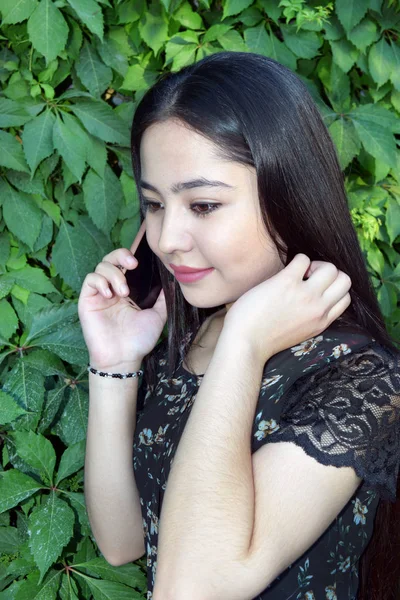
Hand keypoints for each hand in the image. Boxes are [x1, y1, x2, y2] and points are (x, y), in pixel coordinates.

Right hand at [78, 247, 166, 370]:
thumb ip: (164, 299)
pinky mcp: (87, 301)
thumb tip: (173, 282)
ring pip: (100, 267)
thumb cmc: (139, 340)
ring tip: (123, 292)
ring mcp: (98, 295)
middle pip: (110, 259)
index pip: (124, 264)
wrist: (124, 358)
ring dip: (114, 274)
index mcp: (125, 291)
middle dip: (120, 256)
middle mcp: (111, 290)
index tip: (140, 260)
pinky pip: (89, 280)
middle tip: (132, 265)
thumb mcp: (157, 316)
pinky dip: (100, 282)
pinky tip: (110, 294)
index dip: (128, 256)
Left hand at [223, 254, 351, 362]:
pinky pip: (303, 258)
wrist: (245, 343)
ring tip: (298, 274)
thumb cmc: (263, 338)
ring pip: (331, 268)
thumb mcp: (298, 332)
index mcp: (321, 322)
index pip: (345, 298)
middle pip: (345, 280)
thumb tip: (310, 294)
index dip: (332, 288)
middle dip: (329, 274)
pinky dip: (296, 260)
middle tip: (308, 279)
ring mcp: (305, 295)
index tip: (314, 290)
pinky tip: (283, 272)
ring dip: (316, 264)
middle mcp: (319, 308)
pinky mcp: (287, 283)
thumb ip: (310, 317)